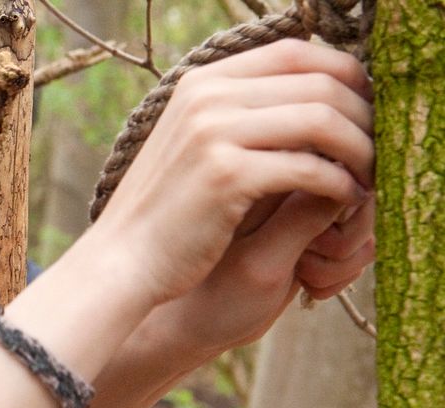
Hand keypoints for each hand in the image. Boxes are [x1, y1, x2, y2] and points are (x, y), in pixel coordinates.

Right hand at [85, 40, 372, 315]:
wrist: (122, 262)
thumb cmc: (168, 214)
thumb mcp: (197, 146)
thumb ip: (244, 116)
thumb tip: (320, 99)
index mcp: (203, 83)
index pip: (297, 52)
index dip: (346, 75)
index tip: (366, 110)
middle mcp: (207, 97)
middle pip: (319, 83)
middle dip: (363, 116)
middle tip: (378, 150)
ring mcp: (213, 133)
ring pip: (322, 121)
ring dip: (360, 150)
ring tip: (369, 177)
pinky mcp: (226, 175)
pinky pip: (309, 168)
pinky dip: (339, 184)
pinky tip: (345, 201)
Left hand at [147, 190, 374, 361]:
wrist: (190, 328)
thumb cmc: (211, 298)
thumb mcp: (260, 261)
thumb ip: (304, 217)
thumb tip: (350, 176)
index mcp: (261, 172)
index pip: (336, 159)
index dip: (347, 198)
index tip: (318, 240)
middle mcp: (282, 182)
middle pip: (358, 186)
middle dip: (350, 232)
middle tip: (309, 261)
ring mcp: (298, 209)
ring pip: (360, 220)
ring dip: (344, 257)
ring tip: (303, 275)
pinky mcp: (309, 235)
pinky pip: (354, 244)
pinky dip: (341, 269)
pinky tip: (309, 286)